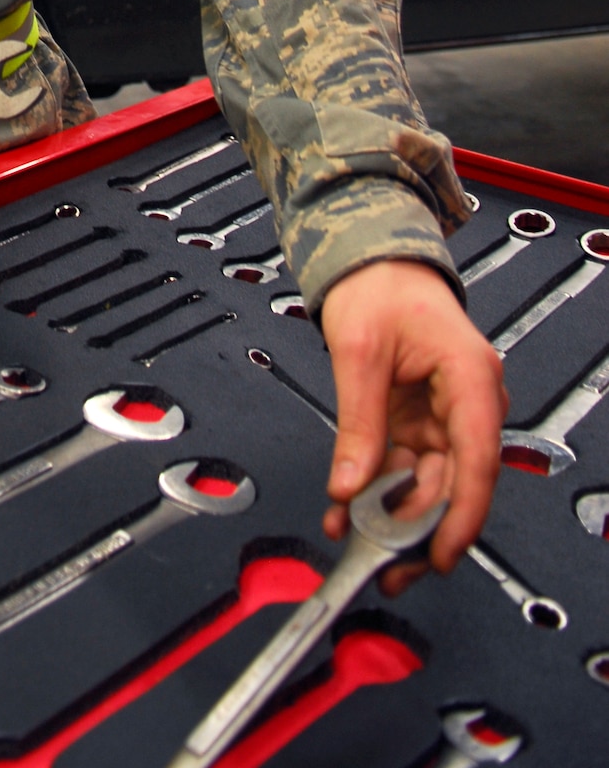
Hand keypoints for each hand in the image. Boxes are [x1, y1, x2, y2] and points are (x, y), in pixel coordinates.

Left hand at [319, 258, 506, 588]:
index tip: (440, 555)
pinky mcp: (418, 422)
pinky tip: (349, 512)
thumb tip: (350, 485)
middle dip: (418, 529)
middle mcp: (467, 402)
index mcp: (470, 377)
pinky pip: (403, 469)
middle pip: (454, 484)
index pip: (477, 461)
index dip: (460, 516)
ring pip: (428, 485)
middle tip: (384, 563)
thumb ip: (358, 423)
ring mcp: (443, 415)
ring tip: (357, 542)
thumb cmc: (378, 286)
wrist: (370, 262)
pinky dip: (377, 493)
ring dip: (393, 517)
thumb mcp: (359, 352)